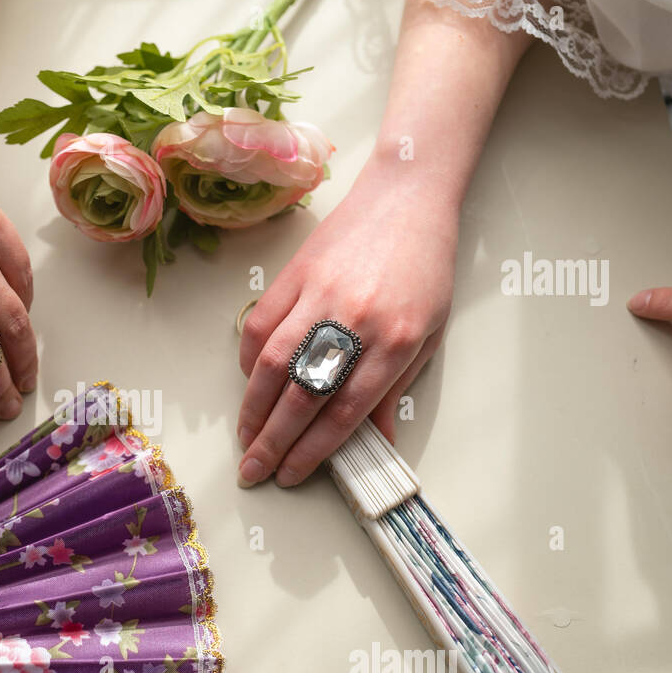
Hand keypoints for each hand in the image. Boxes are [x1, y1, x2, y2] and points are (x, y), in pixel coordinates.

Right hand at [236, 159, 457, 486]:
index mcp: (395, 340)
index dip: (314, 450)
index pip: (345, 411)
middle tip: (254, 470)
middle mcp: (355, 319)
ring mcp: (320, 294)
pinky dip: (249, 361)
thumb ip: (395, 388)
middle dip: (274, 441)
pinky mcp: (294, 274)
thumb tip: (374, 442)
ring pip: (274, 363)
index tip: (293, 474)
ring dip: (253, 408)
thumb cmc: (424, 268)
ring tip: (245, 438)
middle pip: (303, 395)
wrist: (407, 198)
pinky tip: (250, 386)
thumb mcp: (427, 335)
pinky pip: (261, 326)